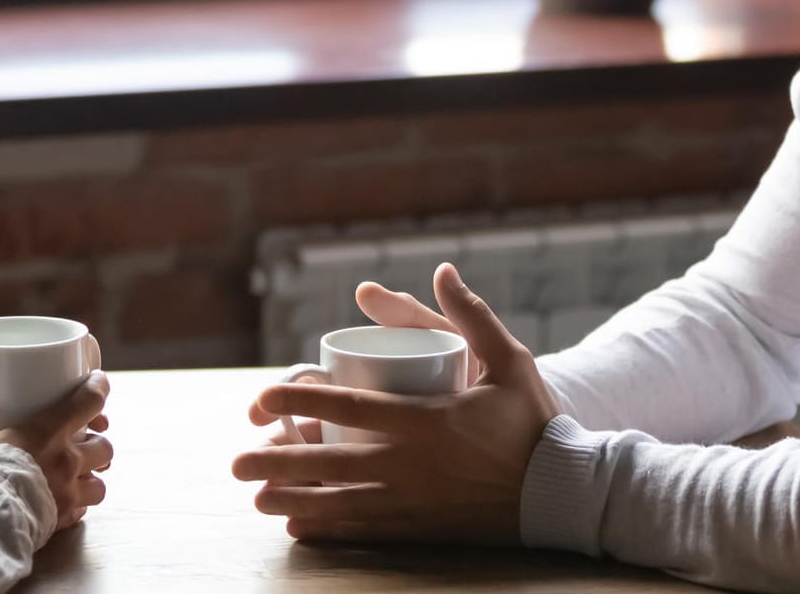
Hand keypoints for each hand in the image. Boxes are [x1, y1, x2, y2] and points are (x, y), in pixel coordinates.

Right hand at [0, 371, 114, 531]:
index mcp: (48, 431)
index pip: (89, 400)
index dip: (99, 388)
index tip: (99, 382)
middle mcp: (67, 460)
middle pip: (104, 445)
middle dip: (97, 444)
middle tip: (84, 443)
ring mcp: (69, 492)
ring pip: (99, 483)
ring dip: (91, 480)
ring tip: (78, 480)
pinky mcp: (63, 520)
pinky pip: (82, 511)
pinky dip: (76, 507)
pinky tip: (62, 505)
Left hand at [232, 263, 558, 544]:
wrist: (562, 492)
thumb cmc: (533, 422)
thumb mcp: (510, 359)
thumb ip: (472, 314)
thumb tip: (442, 269)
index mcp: (423, 420)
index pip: (346, 407)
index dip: (298, 401)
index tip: (261, 399)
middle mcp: (409, 464)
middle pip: (328, 462)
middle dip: (277, 460)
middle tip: (237, 461)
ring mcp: (412, 501)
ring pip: (338, 502)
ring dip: (292, 500)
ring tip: (256, 498)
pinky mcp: (420, 527)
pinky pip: (363, 530)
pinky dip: (327, 529)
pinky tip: (298, 527)